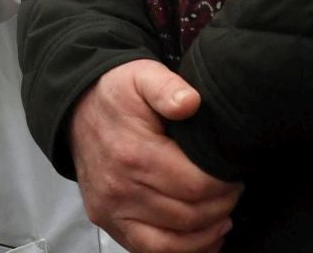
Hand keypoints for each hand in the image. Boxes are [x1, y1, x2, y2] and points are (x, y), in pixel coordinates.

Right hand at [69, 60, 241, 252]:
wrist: (77, 108)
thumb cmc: (117, 95)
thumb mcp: (142, 76)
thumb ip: (167, 87)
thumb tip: (189, 102)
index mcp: (134, 153)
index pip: (195, 186)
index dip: (224, 186)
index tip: (235, 175)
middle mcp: (120, 188)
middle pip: (188, 216)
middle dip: (220, 207)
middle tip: (233, 192)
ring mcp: (111, 210)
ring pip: (172, 243)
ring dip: (205, 234)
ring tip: (223, 217)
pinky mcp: (107, 222)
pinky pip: (149, 250)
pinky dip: (181, 250)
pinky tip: (202, 238)